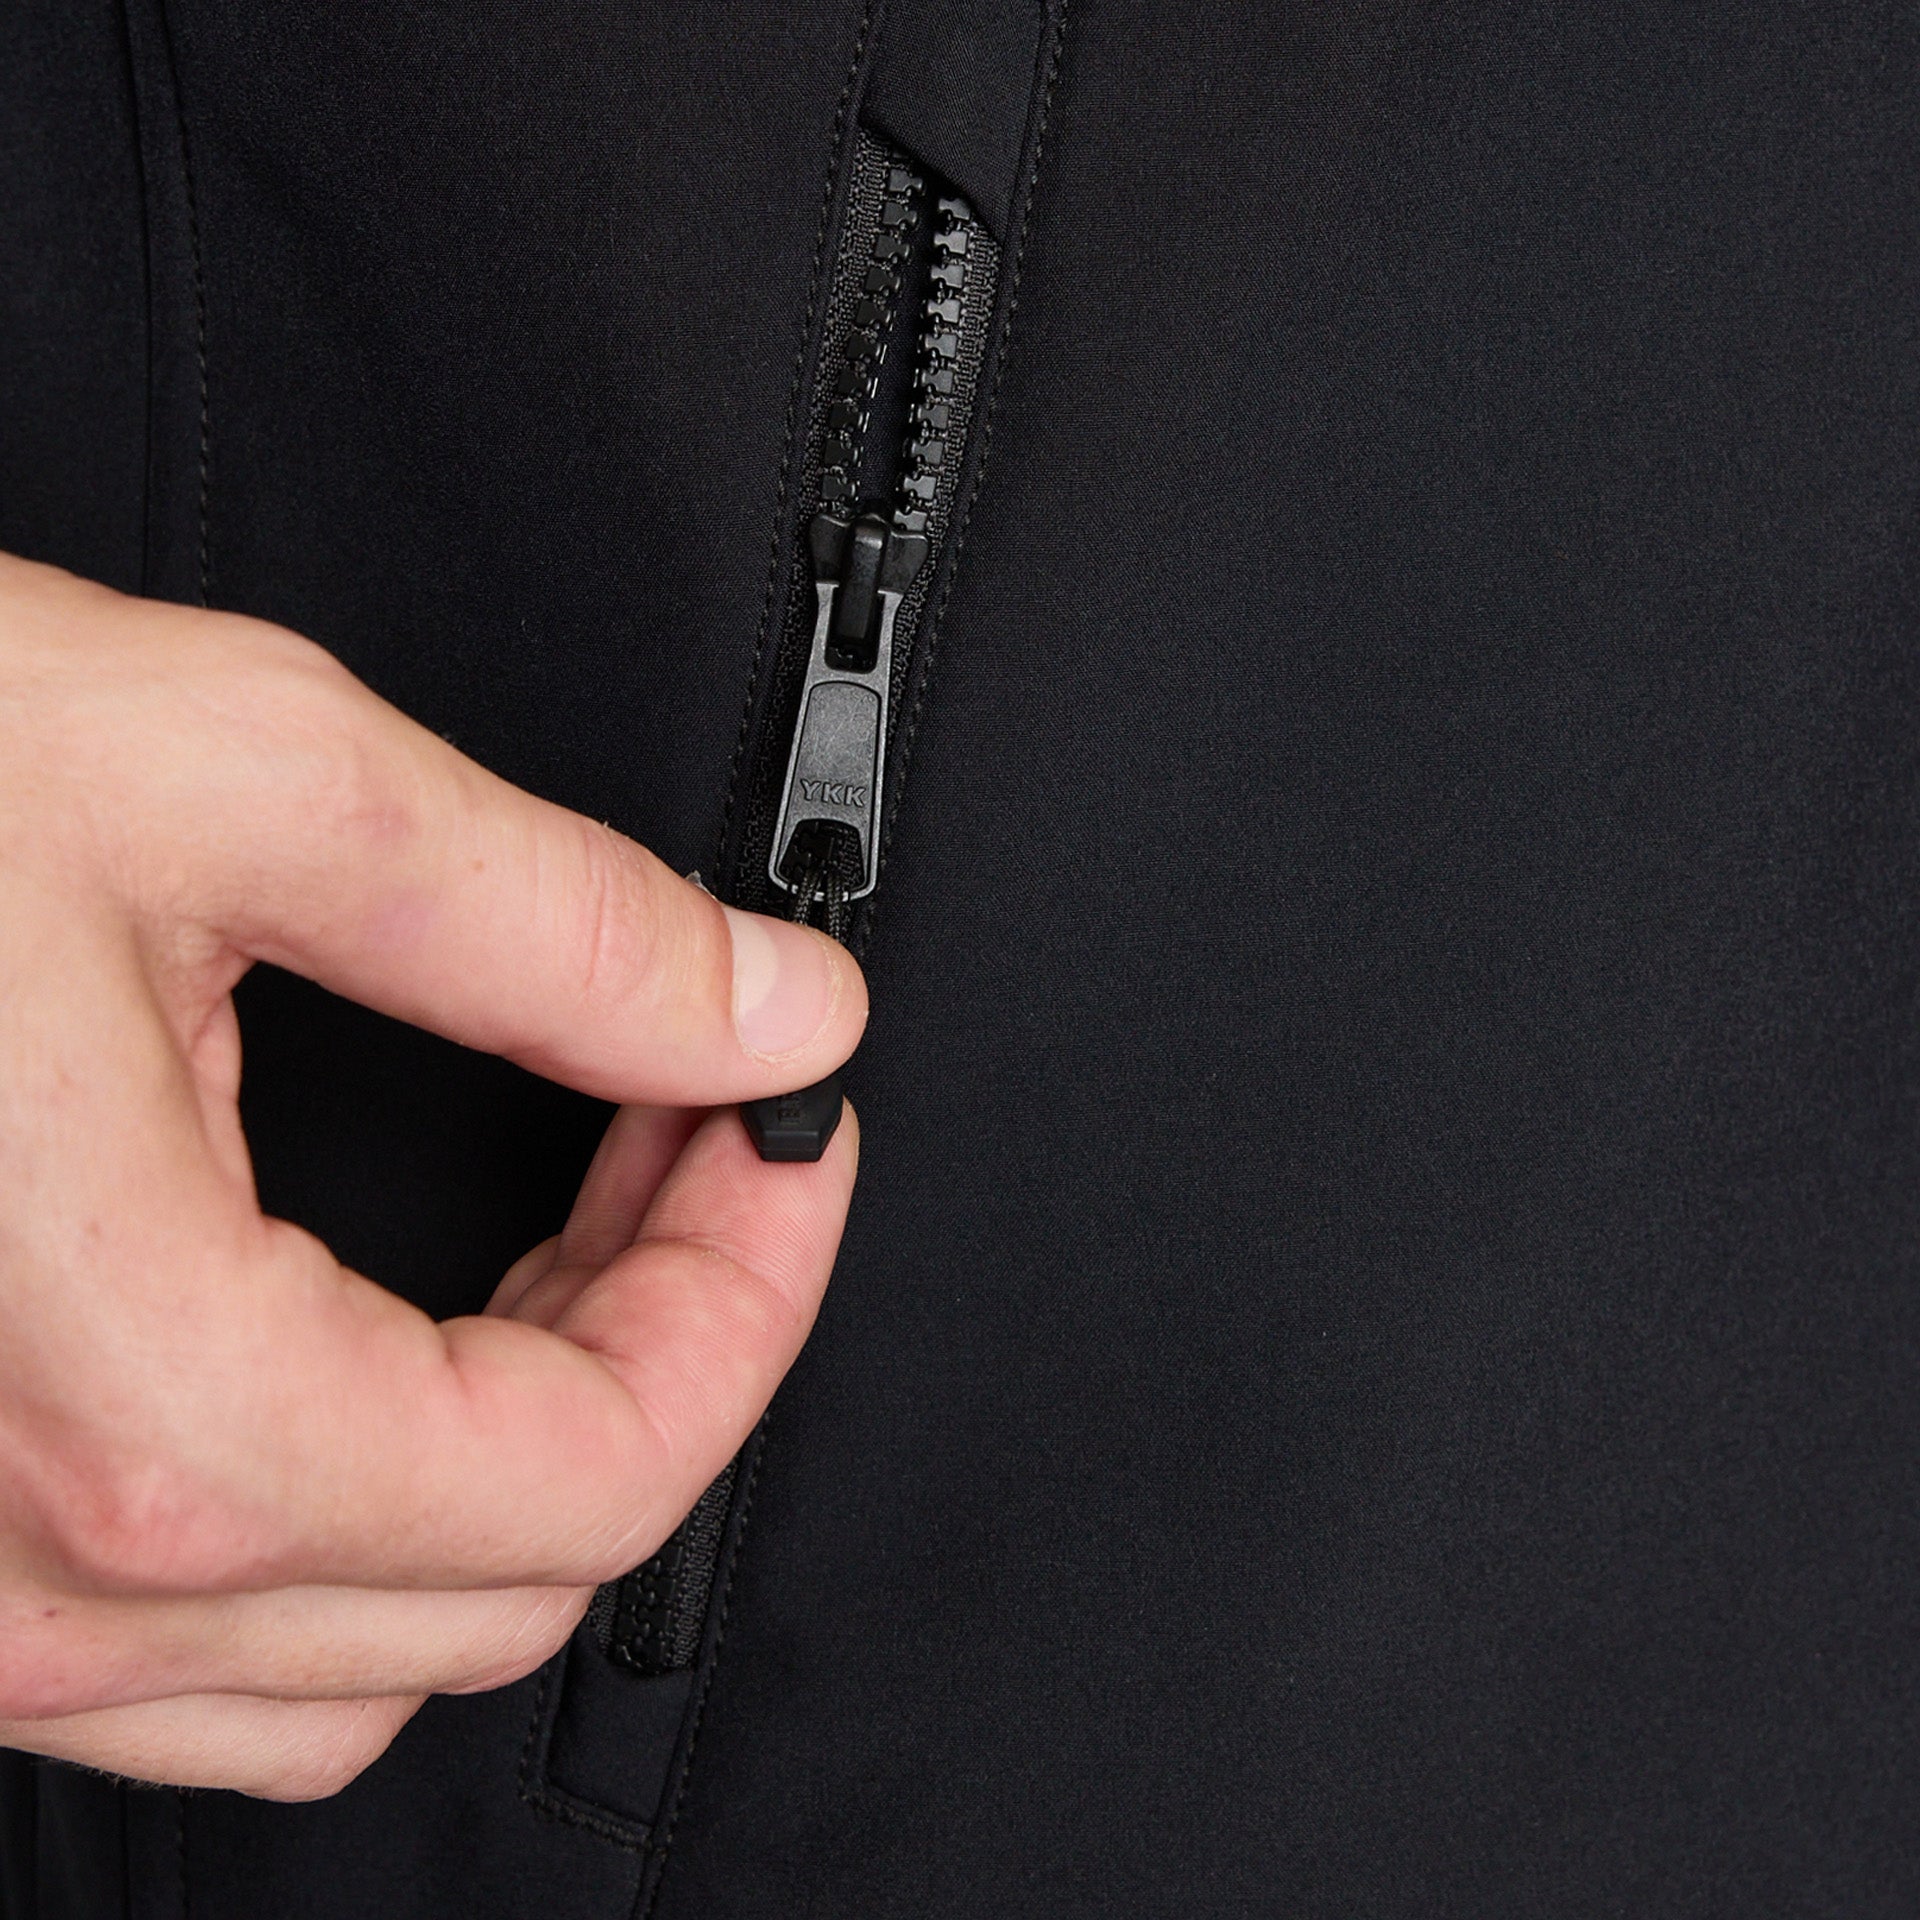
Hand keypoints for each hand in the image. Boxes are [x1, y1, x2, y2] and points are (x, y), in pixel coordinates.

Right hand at [0, 554, 865, 1797]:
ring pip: (379, 1640)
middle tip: (697, 1139)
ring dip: (538, 1431)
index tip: (788, 1145)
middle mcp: (30, 1560)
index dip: (752, 1298)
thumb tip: (776, 1014)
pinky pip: (222, 1636)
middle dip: (671, 1338)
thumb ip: (561, 928)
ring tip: (577, 1226)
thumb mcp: (244, 781)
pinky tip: (402, 1319)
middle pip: (515, 1571)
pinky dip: (380, 1493)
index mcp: (143, 1392)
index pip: (595, 1480)